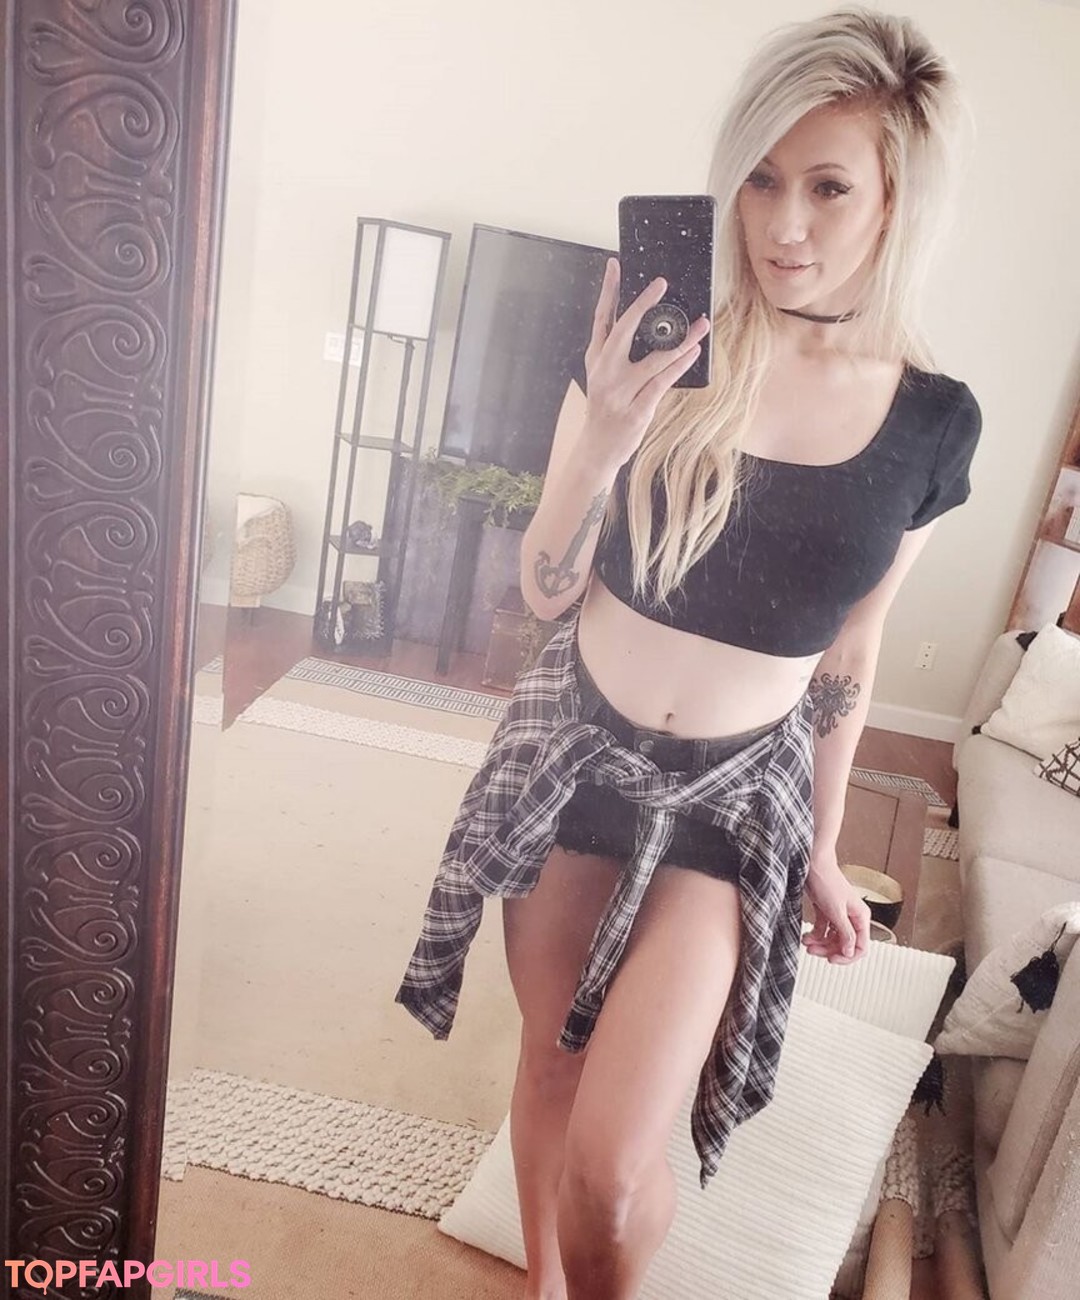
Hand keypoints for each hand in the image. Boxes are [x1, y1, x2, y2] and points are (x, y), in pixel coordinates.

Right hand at [580, 258, 710, 468]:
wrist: (597, 448)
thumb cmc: (606, 410)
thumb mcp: (602, 378)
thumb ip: (617, 353)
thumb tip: (648, 327)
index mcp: (596, 360)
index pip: (600, 318)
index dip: (607, 291)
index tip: (615, 266)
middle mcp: (605, 372)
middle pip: (623, 330)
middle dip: (642, 305)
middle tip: (660, 284)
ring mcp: (620, 392)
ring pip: (654, 358)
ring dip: (680, 340)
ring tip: (700, 325)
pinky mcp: (637, 410)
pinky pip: (663, 382)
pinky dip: (680, 365)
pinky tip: (692, 353)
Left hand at [800, 852, 871, 963]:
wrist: (812, 864)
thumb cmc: (826, 881)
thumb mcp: (835, 911)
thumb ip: (845, 933)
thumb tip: (850, 952)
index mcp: (860, 917)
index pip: (860, 947)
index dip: (847, 956)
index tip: (832, 959)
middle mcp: (852, 917)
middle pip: (845, 945)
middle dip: (829, 950)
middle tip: (813, 951)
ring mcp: (839, 915)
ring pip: (833, 939)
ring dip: (820, 944)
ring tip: (807, 943)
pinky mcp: (827, 911)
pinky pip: (824, 930)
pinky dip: (815, 935)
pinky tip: (806, 936)